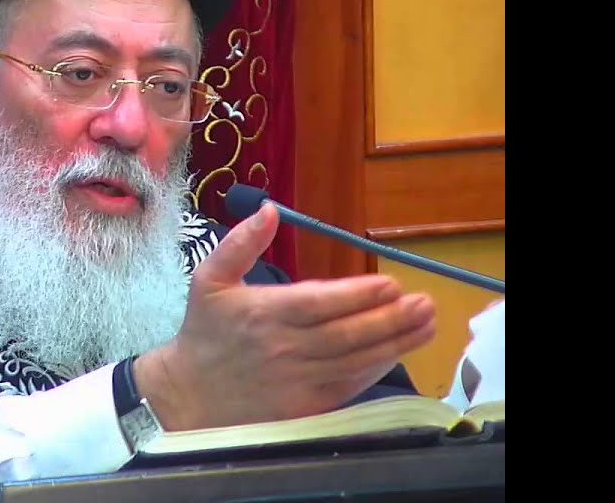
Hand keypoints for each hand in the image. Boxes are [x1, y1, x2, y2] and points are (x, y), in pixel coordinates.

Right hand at [136, 203, 435, 429]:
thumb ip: (240, 243)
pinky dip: (374, 370)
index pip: (319, 303)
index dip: (358, 296)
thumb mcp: (210, 278)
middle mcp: (283, 348)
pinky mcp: (305, 406)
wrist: (189, 393)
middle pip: (346, 334)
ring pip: (354, 361)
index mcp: (262, 313)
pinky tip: (395, 353)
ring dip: (394, 343)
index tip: (391, 284)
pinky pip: (347, 386)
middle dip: (390, 319)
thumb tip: (270, 209)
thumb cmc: (205, 330)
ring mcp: (296, 381)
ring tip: (426, 325)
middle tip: (424, 303)